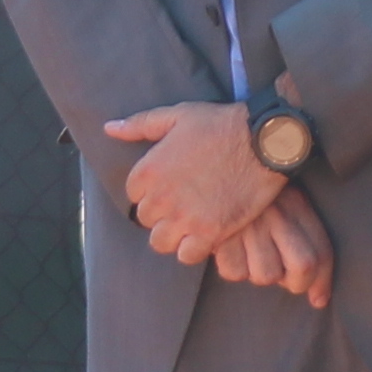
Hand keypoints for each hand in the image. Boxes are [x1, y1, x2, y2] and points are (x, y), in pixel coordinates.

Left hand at [100, 100, 287, 264]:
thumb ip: (139, 124)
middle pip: (147, 220)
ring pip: (161, 242)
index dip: (151, 192)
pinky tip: (205, 235)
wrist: (263, 140)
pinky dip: (193, 249)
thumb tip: (109, 129)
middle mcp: (161, 198)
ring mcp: (185, 218)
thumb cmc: (220, 124)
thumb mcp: (176, 116)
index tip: (170, 187)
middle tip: (184, 205)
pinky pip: (187, 255)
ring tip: (190, 224)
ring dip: (174, 235)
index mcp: (148, 171)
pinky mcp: (210, 232)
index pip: (133, 196)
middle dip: (162, 214)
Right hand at [209, 179, 332, 306]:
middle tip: (283, 278)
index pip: (321, 252)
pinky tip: (230, 249)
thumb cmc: (252, 194)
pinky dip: (232, 267)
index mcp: (296, 204)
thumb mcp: (286, 201)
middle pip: (303, 267)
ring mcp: (250, 225)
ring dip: (258, 273)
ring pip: (266, 275)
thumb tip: (318, 300)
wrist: (218, 165)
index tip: (318, 299)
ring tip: (249, 253)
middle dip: (296, 284)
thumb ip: (306, 243)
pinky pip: (234, 272)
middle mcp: (278, 215)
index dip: (322, 282)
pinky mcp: (221, 234)